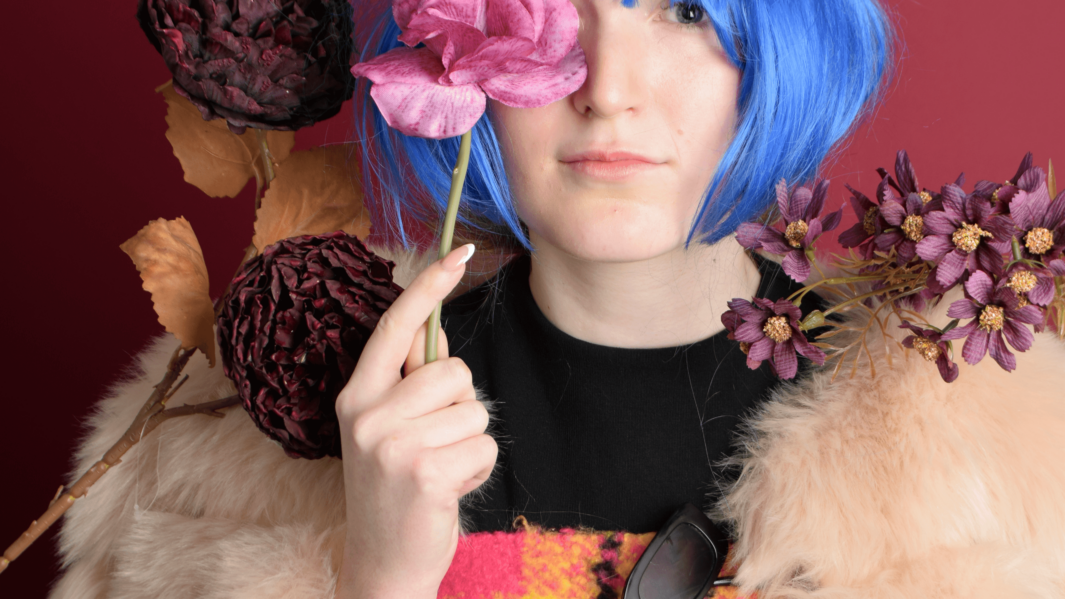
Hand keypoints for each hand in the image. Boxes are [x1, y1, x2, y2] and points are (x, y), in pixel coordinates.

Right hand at [334, 244, 496, 598]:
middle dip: (461, 404)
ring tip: (440, 469)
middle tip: (435, 443)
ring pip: (475, 409)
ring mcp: (393, 444)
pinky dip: (478, 469)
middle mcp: (367, 414)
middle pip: (454, 370)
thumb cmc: (396, 490)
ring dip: (470, 441)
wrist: (383, 562)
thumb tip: (438, 343)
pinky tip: (449, 490)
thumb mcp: (385, 432)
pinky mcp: (425, 473)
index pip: (394, 328)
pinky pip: (484, 445)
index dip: (427, 287)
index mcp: (356, 395)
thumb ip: (406, 386)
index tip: (457, 252)